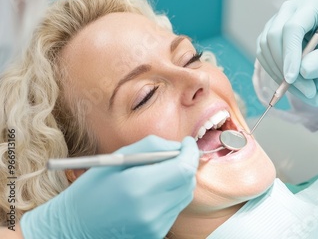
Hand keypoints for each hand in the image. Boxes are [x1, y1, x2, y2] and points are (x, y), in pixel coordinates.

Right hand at [21, 135, 198, 238]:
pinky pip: (174, 209)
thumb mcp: (117, 158)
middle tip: (175, 155)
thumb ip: (152, 147)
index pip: (184, 168)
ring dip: (178, 181)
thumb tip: (179, 146)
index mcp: (138, 186)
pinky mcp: (156, 234)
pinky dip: (170, 197)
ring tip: (157, 175)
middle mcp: (150, 209)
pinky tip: (150, 194)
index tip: (188, 143)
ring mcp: (154, 225)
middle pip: (188, 182)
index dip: (190, 152)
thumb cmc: (91, 190)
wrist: (73, 228)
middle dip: (186, 164)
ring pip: (184, 196)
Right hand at [256, 0, 317, 105]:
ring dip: (282, 77)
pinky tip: (296, 86)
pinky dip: (277, 77)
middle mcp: (289, 10)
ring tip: (309, 92)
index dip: (290, 53)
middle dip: (286, 69)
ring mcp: (274, 24)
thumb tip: (303, 70)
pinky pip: (263, 59)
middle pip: (274, 37)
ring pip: (266, 51)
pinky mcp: (267, 39)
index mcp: (311, 5)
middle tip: (308, 92)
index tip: (292, 78)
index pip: (293, 27)